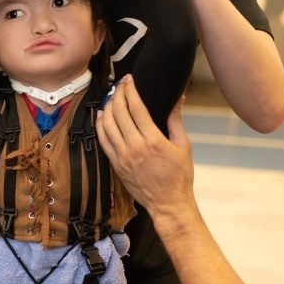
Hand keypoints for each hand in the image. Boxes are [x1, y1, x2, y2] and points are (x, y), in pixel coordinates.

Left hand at [96, 75, 193, 216]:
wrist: (168, 203)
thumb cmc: (179, 176)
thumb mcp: (183, 146)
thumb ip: (176, 120)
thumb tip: (177, 99)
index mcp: (153, 140)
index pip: (136, 107)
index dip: (130, 90)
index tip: (129, 80)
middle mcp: (134, 147)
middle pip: (119, 112)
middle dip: (118, 94)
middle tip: (120, 84)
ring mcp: (122, 157)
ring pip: (107, 125)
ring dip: (107, 107)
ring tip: (111, 97)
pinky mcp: (116, 165)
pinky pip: (103, 140)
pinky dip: (100, 125)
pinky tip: (102, 116)